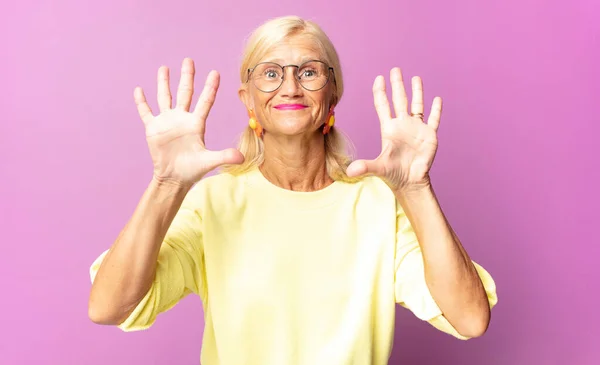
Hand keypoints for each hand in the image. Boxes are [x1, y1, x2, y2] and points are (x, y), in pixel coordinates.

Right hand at [134, 58, 243, 186]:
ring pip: (165, 97)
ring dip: (164, 83)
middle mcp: (182, 119)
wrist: (173, 178)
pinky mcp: (153, 128)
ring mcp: (167, 122)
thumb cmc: (192, 170)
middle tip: (189, 60)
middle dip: (187, 76)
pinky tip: (139, 90)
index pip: (205, 101)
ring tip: (164, 68)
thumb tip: (242, 157)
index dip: (210, 87)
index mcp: (196, 124)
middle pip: (185, 93)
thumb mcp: (209, 162)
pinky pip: (146, 112)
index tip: (215, 72)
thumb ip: (225, 156)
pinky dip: (142, 102)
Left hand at [346, 67, 441, 192]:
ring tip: (416, 77)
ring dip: (417, 92)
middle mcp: (402, 125)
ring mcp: (416, 129)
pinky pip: (433, 119)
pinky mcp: (429, 135)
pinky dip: (436, 110)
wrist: (410, 182)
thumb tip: (349, 172)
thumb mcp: (378, 168)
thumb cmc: (393, 174)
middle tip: (395, 69)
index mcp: (389, 129)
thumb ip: (365, 167)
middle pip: (399, 100)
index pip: (383, 105)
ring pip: (417, 105)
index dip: (381, 92)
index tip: (379, 77)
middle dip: (397, 85)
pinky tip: (437, 99)